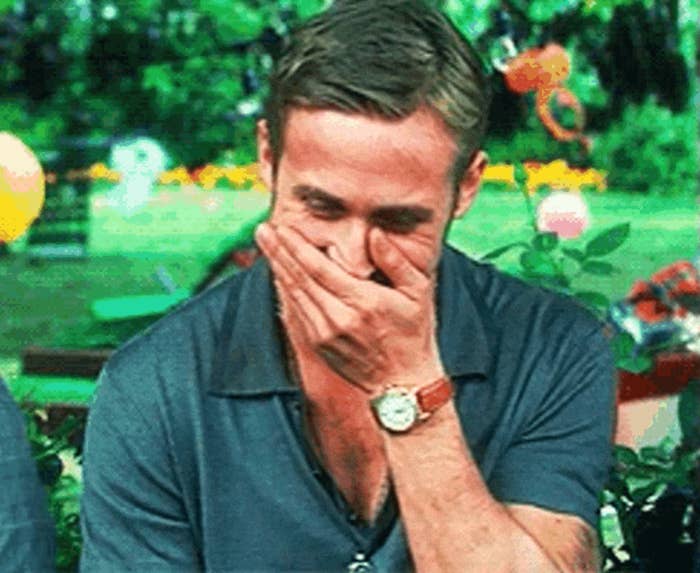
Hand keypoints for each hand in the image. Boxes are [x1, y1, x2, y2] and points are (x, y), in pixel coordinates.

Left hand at [255, 222, 444, 394]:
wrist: (403, 383)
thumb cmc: (414, 333)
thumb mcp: (418, 292)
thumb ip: (395, 261)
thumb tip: (373, 233)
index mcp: (363, 302)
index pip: (320, 268)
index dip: (298, 247)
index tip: (283, 227)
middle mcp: (338, 318)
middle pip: (299, 279)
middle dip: (278, 252)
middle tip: (262, 230)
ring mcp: (325, 334)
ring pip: (293, 295)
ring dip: (277, 268)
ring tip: (265, 244)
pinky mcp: (318, 344)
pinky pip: (296, 310)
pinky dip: (285, 289)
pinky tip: (278, 272)